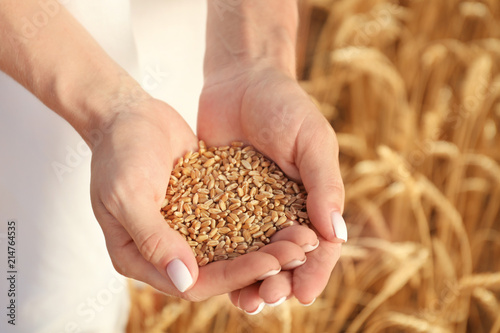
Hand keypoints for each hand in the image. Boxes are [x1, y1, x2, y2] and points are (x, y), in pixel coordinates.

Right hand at [89, 94, 307, 300]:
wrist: (127, 114)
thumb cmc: (118, 151)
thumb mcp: (128, 194)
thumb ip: (153, 238)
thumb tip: (185, 280)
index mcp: (140, 258)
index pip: (194, 283)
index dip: (234, 276)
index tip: (271, 262)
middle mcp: (166, 250)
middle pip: (219, 271)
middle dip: (260, 264)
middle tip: (299, 252)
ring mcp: (186, 230)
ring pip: (231, 249)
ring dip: (266, 245)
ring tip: (301, 236)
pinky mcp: (203, 207)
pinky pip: (234, 221)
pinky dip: (259, 220)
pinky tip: (288, 214)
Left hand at [198, 66, 346, 308]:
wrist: (241, 80)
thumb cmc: (285, 106)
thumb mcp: (312, 140)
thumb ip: (325, 184)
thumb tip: (336, 235)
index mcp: (310, 201)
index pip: (317, 245)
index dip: (313, 271)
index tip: (304, 294)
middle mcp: (280, 211)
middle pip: (282, 257)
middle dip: (278, 280)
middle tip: (269, 297)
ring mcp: (247, 209)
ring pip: (250, 254)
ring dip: (248, 279)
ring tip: (243, 299)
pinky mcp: (216, 201)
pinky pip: (217, 233)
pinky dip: (217, 255)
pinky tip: (210, 272)